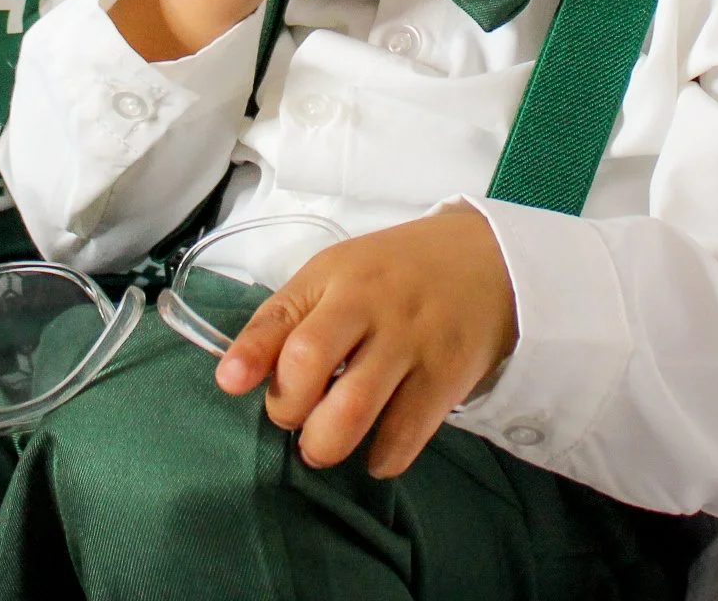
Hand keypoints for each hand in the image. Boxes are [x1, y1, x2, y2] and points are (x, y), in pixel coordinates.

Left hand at [214, 204, 518, 476]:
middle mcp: (369, 305)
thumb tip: (233, 376)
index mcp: (333, 275)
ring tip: (322, 446)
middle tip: (293, 419)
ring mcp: (410, 341)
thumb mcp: (338, 274)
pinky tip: (376, 452)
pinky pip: (405, 434)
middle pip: (308, 361)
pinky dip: (382, 457)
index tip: (230, 383)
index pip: (279, 314)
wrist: (487, 261)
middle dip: (287, 408)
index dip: (249, 353)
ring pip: (353, 408)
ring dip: (325, 443)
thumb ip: (289, 319)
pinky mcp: (447, 375)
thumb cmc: (395, 274)